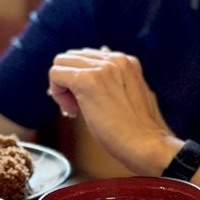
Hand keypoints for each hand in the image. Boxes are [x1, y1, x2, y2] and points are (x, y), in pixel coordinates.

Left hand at [47, 48, 180, 174]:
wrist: (144, 143)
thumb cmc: (136, 128)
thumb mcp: (128, 95)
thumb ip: (113, 80)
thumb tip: (91, 71)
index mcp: (126, 61)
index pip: (86, 56)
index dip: (79, 79)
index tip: (86, 101)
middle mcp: (115, 58)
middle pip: (71, 57)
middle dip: (68, 81)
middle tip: (78, 107)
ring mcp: (102, 67)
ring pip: (61, 63)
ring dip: (62, 87)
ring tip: (77, 109)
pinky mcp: (88, 80)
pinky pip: (55, 74)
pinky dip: (57, 94)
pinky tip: (74, 112)